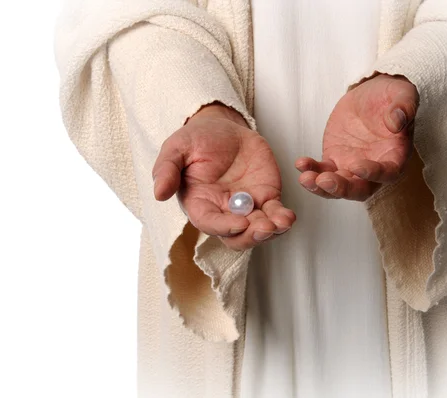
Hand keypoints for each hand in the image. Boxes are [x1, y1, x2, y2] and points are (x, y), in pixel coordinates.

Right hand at [152, 104, 295, 249]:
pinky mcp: (266, 197)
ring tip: (282, 222)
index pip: (210, 223)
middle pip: (237, 237)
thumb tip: (158, 194)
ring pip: (259, 229)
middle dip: (251, 236)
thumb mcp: (176, 148)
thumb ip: (167, 169)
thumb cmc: (196, 140)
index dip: (224, 227)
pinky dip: (283, 217)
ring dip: (272, 230)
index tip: (239, 223)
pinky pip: (276, 212)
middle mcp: (223, 211)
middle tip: (265, 228)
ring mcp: (247, 207)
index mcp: (200, 204)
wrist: (223, 127)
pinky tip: (288, 216)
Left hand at [295, 74, 418, 200]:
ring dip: (321, 187)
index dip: (373, 173)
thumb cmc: (390, 97)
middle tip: (324, 181)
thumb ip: (403, 106)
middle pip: (360, 189)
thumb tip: (398, 121)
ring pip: (338, 186)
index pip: (387, 173)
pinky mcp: (335, 160)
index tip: (357, 165)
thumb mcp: (401, 94)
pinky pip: (322, 171)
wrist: (369, 95)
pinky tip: (300, 164)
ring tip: (305, 178)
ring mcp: (352, 167)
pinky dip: (311, 171)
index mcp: (396, 157)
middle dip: (342, 188)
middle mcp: (375, 169)